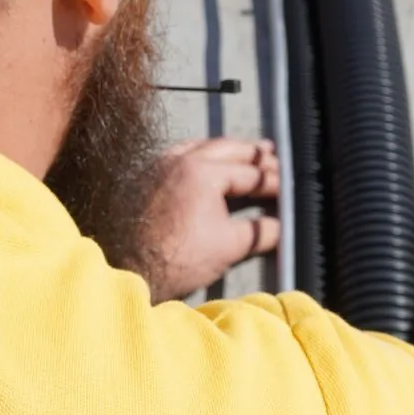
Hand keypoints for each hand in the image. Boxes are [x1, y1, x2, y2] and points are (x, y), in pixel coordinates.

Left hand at [139, 138, 279, 301]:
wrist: (126, 269)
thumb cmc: (177, 258)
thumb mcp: (228, 246)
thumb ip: (259, 232)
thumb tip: (281, 227)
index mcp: (203, 171)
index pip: (248, 172)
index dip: (271, 180)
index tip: (286, 187)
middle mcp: (180, 159)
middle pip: (226, 148)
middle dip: (251, 153)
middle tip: (272, 155)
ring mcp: (159, 165)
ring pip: (200, 145)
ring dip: (224, 148)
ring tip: (241, 152)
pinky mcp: (145, 177)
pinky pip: (178, 153)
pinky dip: (199, 153)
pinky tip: (203, 161)